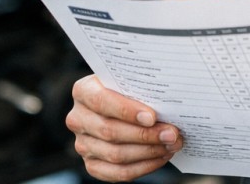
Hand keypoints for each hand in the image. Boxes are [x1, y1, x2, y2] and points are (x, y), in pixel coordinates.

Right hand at [66, 74, 182, 181]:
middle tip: (172, 134)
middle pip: (111, 131)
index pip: (102, 101)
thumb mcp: (130, 77)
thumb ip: (140, 86)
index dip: (127, 111)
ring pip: (115, 154)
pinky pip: (117, 172)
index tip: (152, 117)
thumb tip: (169, 102)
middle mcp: (78, 118)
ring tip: (171, 145)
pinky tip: (161, 157)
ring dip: (148, 152)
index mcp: (83, 91)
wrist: (117, 97)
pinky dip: (142, 167)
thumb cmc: (129, 84)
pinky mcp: (91, 164)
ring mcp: (83, 144)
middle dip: (146, 135)